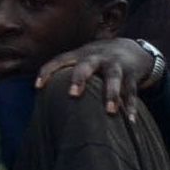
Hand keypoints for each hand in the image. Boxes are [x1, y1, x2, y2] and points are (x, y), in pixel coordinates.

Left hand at [39, 37, 161, 113]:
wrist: (132, 48)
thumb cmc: (99, 61)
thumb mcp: (82, 61)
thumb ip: (66, 74)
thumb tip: (41, 100)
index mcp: (80, 56)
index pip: (60, 60)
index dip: (48, 71)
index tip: (38, 87)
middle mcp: (97, 58)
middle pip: (86, 66)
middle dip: (79, 79)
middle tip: (73, 95)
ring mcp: (115, 65)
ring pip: (113, 78)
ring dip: (112, 94)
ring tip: (111, 111)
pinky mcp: (132, 74)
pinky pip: (131, 91)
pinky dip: (130, 106)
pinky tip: (130, 120)